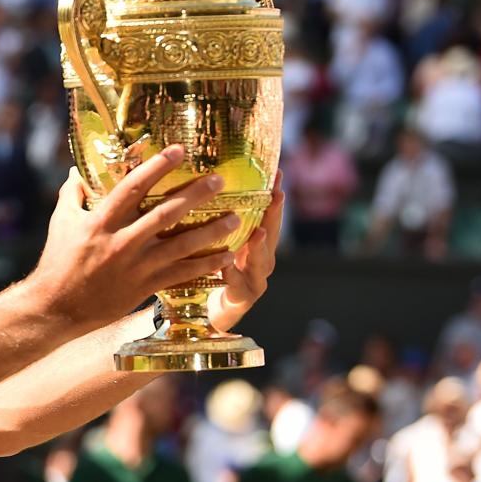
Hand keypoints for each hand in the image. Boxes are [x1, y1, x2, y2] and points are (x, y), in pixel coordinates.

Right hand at [29, 145, 238, 329]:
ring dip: (211, 232)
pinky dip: (205, 266)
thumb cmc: (58, 261)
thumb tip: (77, 170)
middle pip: (165, 214)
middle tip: (219, 181)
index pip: (133, 187)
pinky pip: (181, 274)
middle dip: (195, 195)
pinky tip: (226, 257)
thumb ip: (72, 194)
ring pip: (181, 245)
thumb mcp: (60, 222)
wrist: (57, 307)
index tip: (180, 151)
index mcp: (100, 221)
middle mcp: (121, 241)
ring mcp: (135, 266)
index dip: (157, 167)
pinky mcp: (144, 287)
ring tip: (236, 218)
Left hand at [210, 170, 283, 331]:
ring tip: (258, 231)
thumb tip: (203, 183)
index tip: (277, 171)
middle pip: (271, 232)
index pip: (268, 213)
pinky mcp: (244, 296)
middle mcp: (262, 257)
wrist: (218, 310)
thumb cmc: (218, 269)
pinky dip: (231, 273)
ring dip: (259, 245)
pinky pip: (237, 283)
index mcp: (257, 241)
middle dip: (274, 213)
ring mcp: (256, 278)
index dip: (273, 193)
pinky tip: (226, 264)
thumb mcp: (222, 242)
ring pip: (261, 260)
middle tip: (277, 193)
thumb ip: (220, 219)